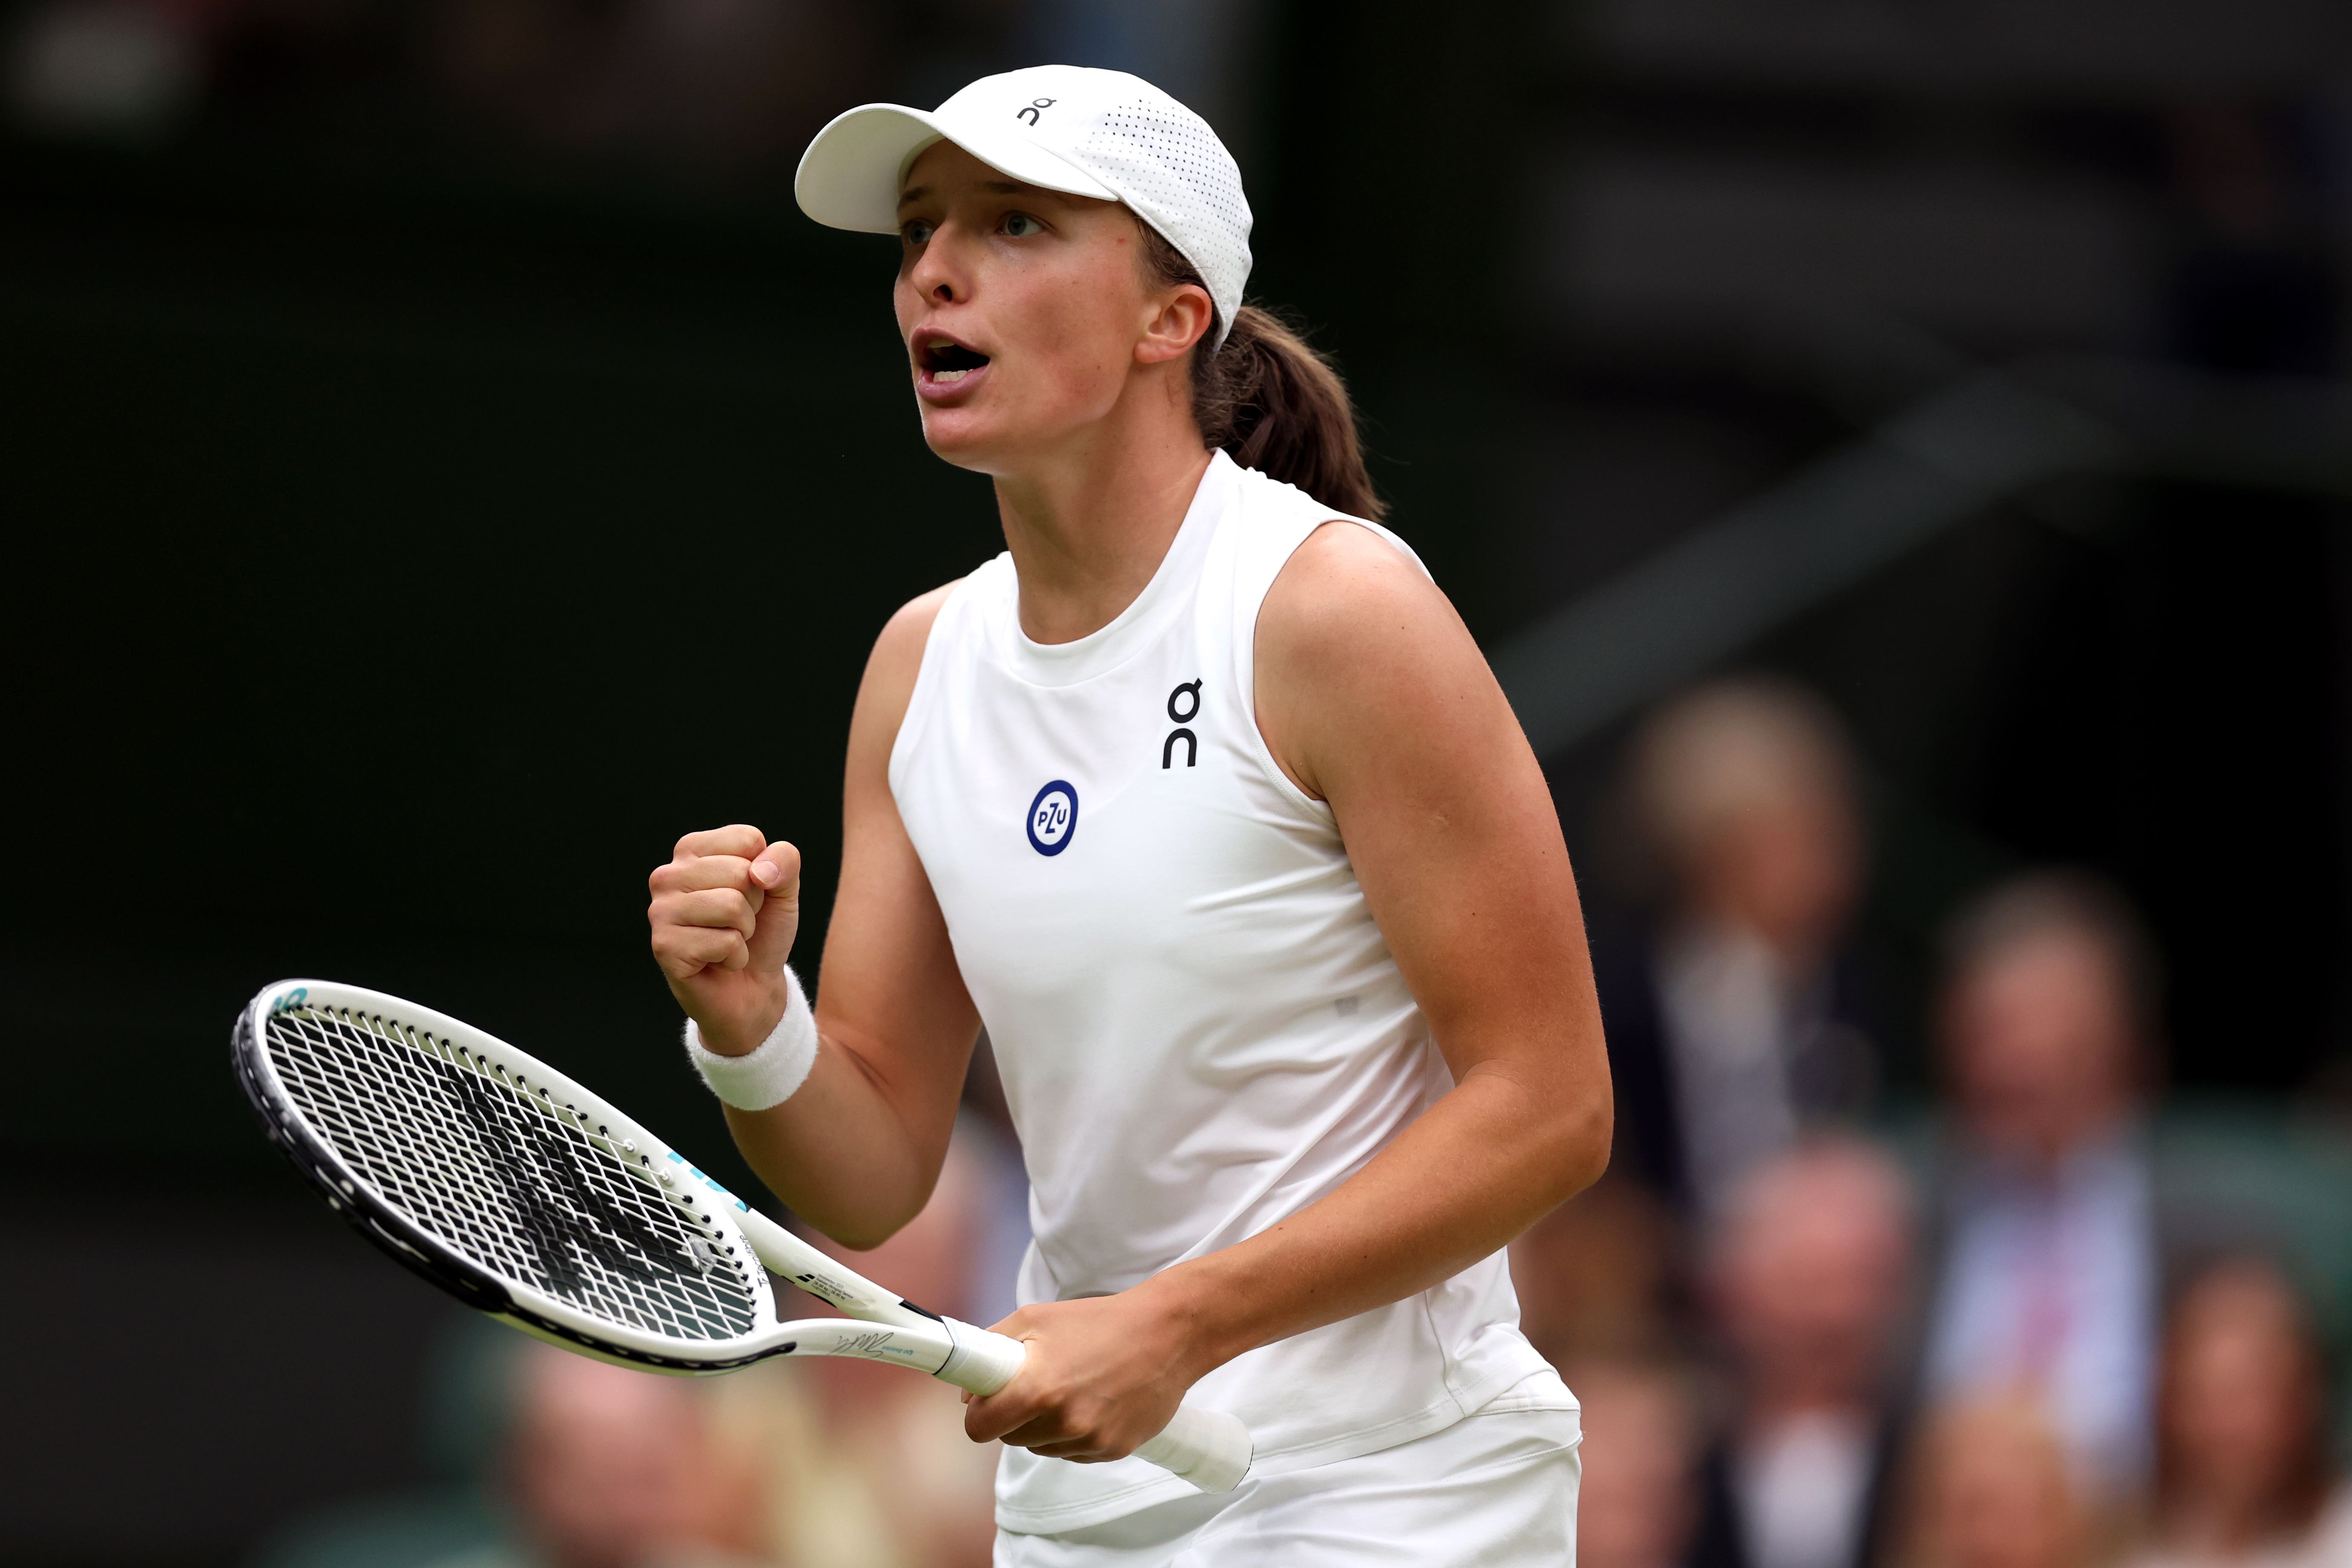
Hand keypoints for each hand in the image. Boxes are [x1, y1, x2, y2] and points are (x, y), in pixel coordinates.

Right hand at [648, 825, 801, 1055]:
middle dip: (755, 905)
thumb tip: (759, 871)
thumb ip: (784, 861)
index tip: (751, 895)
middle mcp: (667, 875)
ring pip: (731, 905)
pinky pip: (725, 942)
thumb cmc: (762, 931)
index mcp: (692, 849)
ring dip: (744, 931)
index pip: (748, 840)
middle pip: (740, 873)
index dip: (765, 873)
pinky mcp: (664, 946)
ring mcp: (660, 911)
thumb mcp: (784, 889)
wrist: (753, 986)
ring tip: (729, 940)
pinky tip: (719, 961)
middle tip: (738, 924)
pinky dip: (736, 956)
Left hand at [961, 1289, 1206, 1461]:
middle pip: (1009, 1439)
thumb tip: (968, 1391)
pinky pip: (1074, 1452)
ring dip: (1046, 1427)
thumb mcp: (1035, 1318)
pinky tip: (1094, 1402)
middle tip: (1037, 1384)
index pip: (979, 1428)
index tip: (987, 1401)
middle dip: (1015, 1416)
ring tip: (1072, 1388)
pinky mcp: (1114, 1450)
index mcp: (1037, 1388)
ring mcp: (1091, 1439)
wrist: (1166, 1334)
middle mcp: (1063, 1421)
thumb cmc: (1099, 1321)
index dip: (978, 1413)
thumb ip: (991, 1348)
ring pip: (1042, 1447)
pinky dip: (1076, 1434)